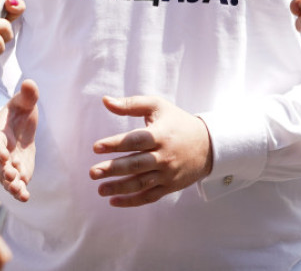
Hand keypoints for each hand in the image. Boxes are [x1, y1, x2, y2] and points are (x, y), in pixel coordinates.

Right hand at [0, 80, 38, 201]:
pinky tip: (26, 197)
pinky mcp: (19, 173)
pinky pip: (17, 184)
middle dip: (4, 171)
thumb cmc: (18, 112)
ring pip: (6, 179)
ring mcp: (8, 165)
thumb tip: (30, 82)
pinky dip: (20, 191)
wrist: (17, 126)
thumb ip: (27, 95)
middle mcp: (0, 153)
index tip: (4, 153)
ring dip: (11, 185)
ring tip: (19, 191)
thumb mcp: (22, 102)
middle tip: (11, 175)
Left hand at [89, 95, 211, 207]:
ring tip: (100, 189)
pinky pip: (149, 197)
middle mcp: (164, 156)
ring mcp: (167, 174)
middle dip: (113, 169)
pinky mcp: (170, 186)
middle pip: (136, 165)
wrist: (208, 145)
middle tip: (92, 173)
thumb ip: (131, 104)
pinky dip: (132, 201)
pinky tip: (114, 201)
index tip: (96, 147)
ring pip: (141, 184)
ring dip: (119, 188)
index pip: (135, 141)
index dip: (115, 144)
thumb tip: (105, 100)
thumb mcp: (158, 106)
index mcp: (160, 135)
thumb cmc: (177, 122)